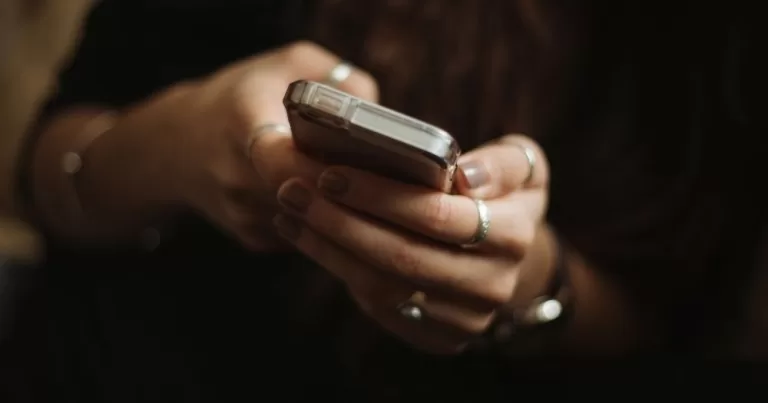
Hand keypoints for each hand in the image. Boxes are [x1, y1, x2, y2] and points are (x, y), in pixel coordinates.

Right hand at [116, 41, 376, 249]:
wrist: (178, 145)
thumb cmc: (242, 97)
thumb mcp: (287, 64)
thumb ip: (336, 79)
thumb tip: (380, 116)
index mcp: (242, 124)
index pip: (283, 159)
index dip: (325, 168)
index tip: (362, 162)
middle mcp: (237, 176)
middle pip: (307, 197)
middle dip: (349, 191)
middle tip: (389, 181)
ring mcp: (243, 215)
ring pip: (311, 222)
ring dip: (343, 210)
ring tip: (375, 190)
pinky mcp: (253, 239)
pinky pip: (304, 235)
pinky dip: (327, 221)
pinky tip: (342, 201)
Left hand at [273, 135, 549, 353]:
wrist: (504, 256)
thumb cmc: (501, 195)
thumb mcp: (521, 166)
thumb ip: (502, 163)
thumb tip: (465, 178)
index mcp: (514, 235)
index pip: (438, 216)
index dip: (381, 196)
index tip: (332, 173)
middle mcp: (493, 285)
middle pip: (402, 257)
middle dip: (341, 222)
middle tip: (294, 190)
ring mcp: (464, 318)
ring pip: (383, 287)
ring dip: (328, 247)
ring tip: (291, 211)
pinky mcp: (438, 337)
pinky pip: (379, 307)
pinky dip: (337, 269)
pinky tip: (308, 237)